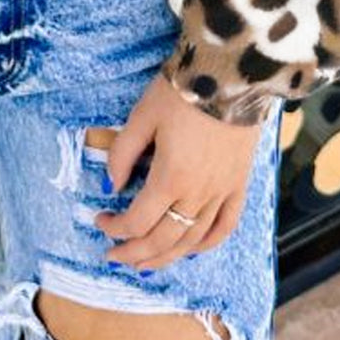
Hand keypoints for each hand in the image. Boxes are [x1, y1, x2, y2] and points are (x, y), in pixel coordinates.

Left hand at [95, 73, 264, 270]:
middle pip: (163, 239)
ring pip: (192, 240)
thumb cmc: (182, 93)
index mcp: (170, 178)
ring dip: (166, 257)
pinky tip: (191, 249)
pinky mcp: (239, 185)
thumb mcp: (142, 116)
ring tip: (144, 263)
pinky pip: (225, 226)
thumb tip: (111, 186)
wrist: (232, 77)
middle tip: (114, 254)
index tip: (100, 220)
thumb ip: (123, 153)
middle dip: (134, 252)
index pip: (137, 221)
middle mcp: (198, 194)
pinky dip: (207, 244)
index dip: (115, 228)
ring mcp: (222, 193)